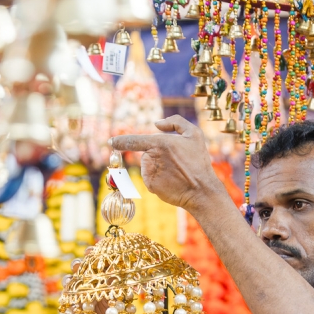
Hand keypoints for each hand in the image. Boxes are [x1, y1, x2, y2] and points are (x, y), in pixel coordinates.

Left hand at [109, 116, 228, 213]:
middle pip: (147, 154)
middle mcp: (152, 157)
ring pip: (148, 166)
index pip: (134, 140)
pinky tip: (171, 182)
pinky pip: (150, 179)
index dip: (121, 141)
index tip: (111, 142)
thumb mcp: (194, 134)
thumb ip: (175, 122)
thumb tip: (156, 124)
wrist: (202, 190)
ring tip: (175, 173)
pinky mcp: (150, 186)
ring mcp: (150, 173)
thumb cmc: (199, 162)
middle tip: (176, 163)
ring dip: (158, 168)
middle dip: (158, 156)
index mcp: (160, 143)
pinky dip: (158, 179)